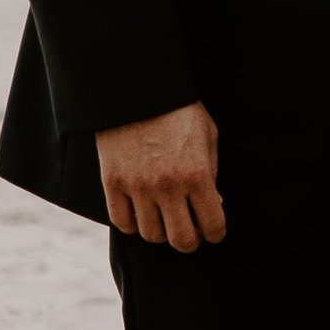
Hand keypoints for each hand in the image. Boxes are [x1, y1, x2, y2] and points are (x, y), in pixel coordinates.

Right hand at [99, 101, 226, 251]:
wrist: (137, 88)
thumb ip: (212, 172)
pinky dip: (133, 224)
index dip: (216, 233)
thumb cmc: (179, 109)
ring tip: (165, 219)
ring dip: (161, 231)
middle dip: (190, 241)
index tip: (214, 232)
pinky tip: (141, 214)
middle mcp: (168, 186)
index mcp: (197, 174)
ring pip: (151, 235)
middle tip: (191, 232)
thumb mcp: (208, 135)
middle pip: (181, 240)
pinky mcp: (112, 182)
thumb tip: (215, 204)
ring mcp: (137, 187)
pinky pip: (122, 222)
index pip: (212, 225)